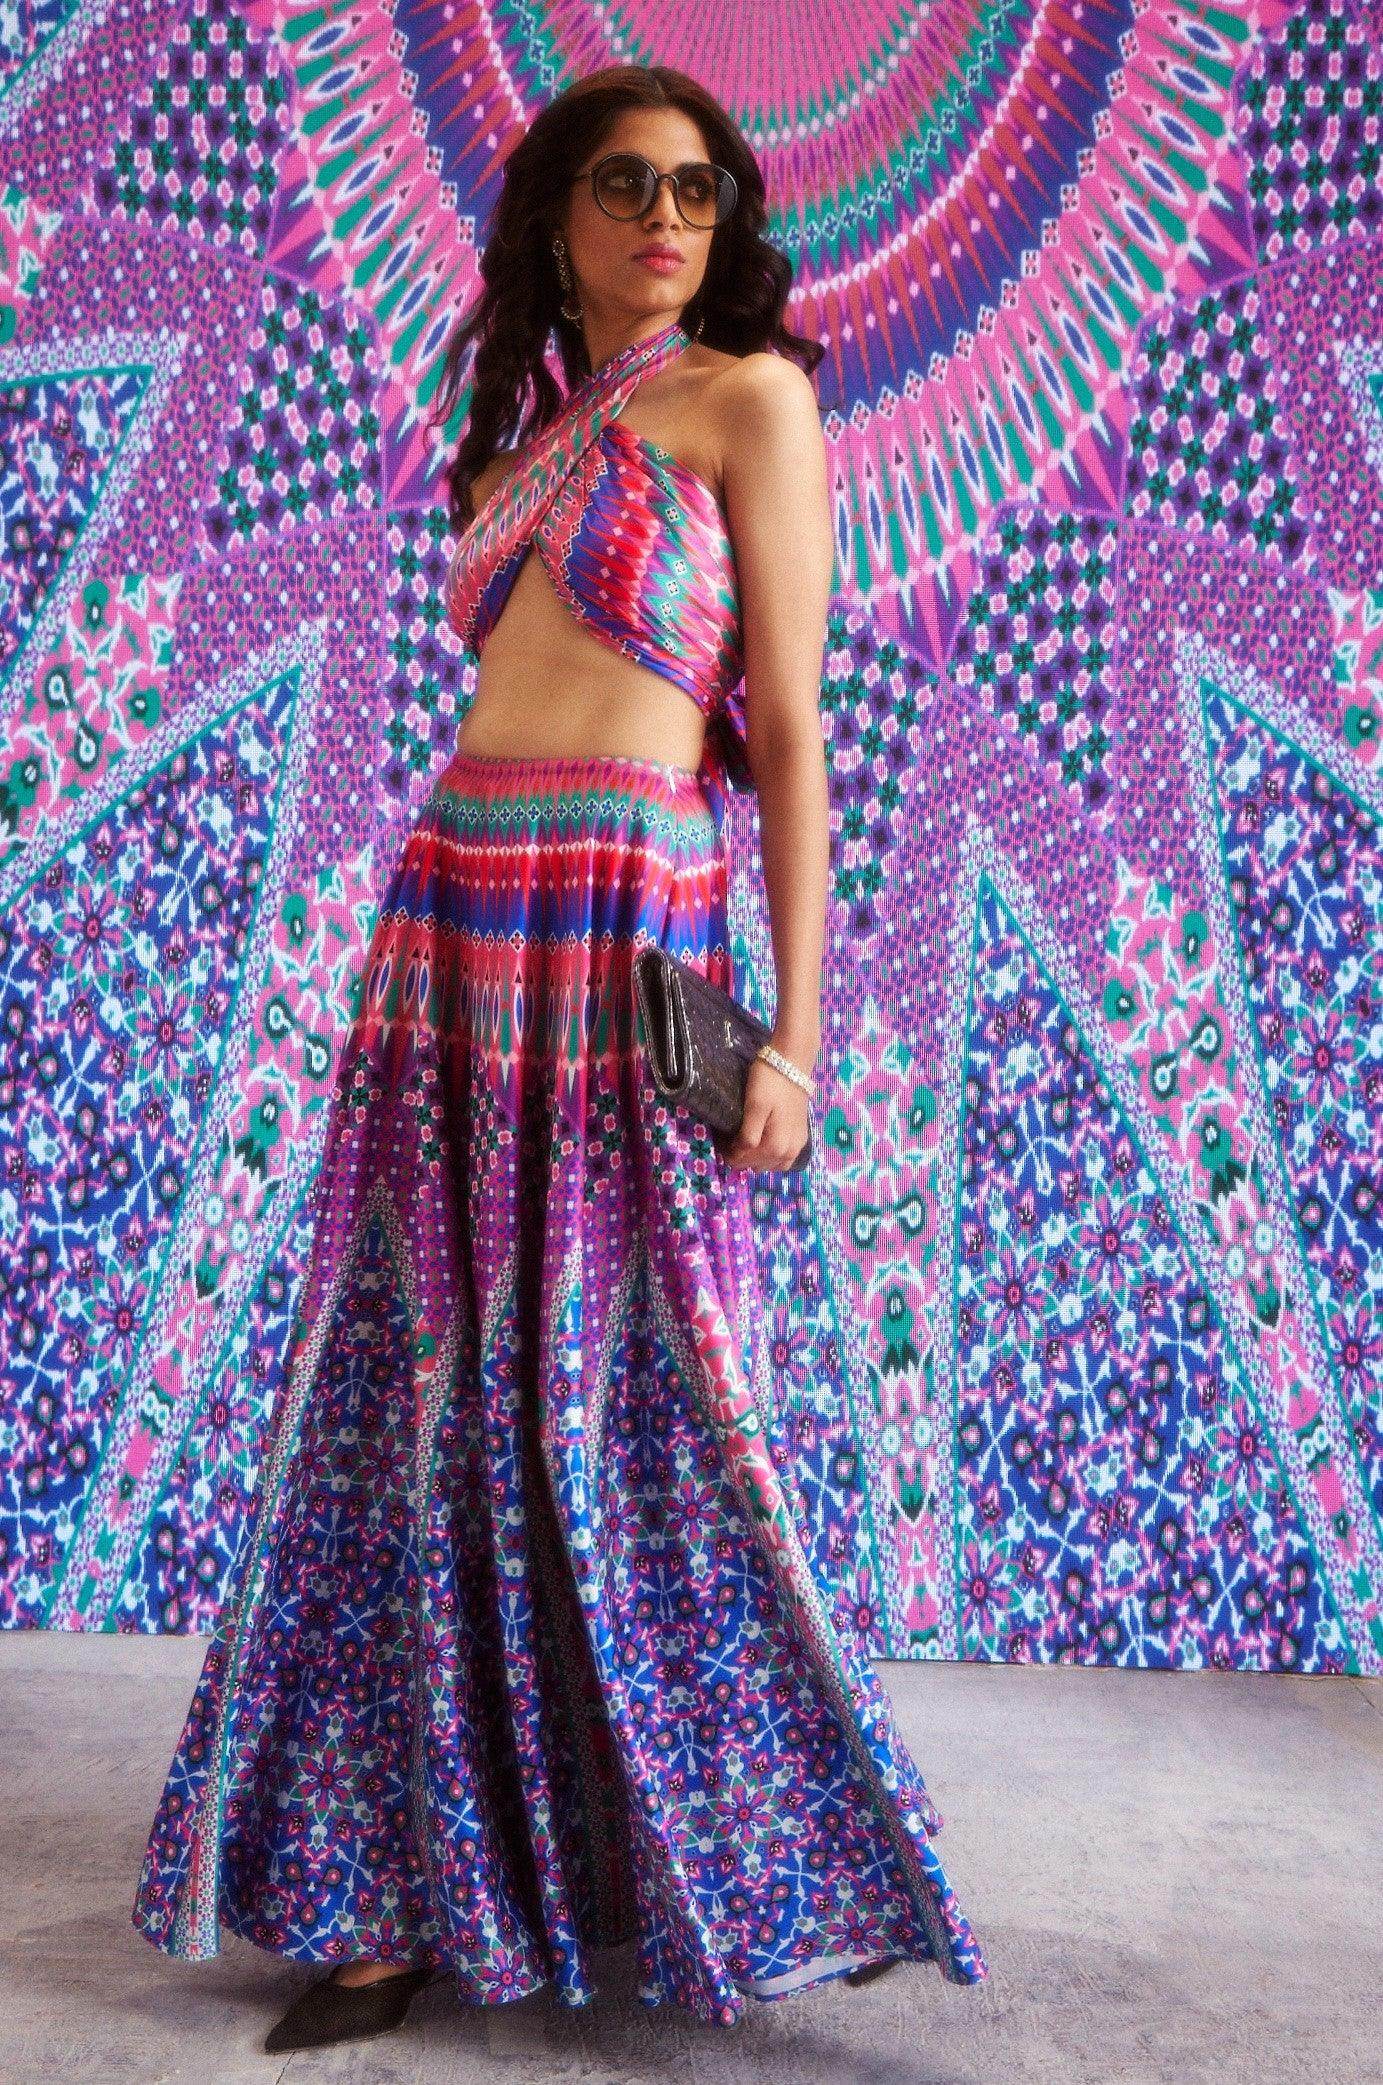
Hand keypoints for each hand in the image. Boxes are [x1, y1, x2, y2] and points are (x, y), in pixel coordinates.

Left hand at [723, 1054, 811, 1171]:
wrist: (792, 1063)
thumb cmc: (769, 1082)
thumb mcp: (754, 1107)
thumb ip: (747, 1136)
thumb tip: (737, 1154)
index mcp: (775, 1147)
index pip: (742, 1160)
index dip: (727, 1151)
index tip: (720, 1137)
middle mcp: (788, 1153)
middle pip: (755, 1165)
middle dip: (741, 1155)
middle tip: (731, 1136)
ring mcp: (796, 1147)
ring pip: (769, 1165)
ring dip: (755, 1157)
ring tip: (746, 1139)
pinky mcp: (800, 1139)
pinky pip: (783, 1159)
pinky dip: (771, 1156)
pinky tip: (763, 1142)